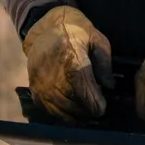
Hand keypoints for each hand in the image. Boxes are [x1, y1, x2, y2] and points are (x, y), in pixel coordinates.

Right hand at [21, 6, 114, 122]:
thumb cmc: (76, 32)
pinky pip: (51, 111)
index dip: (96, 103)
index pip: (83, 91)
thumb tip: (109, 88)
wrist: (46, 28)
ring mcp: (41, 84)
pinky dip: (64, 115)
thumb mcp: (97, 40)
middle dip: (89, 111)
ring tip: (88, 111)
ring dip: (78, 115)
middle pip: (74, 105)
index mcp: (71, 58)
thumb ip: (104, 64)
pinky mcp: (35, 91)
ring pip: (62, 112)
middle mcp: (52, 74)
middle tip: (98, 108)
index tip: (103, 106)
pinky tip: (74, 111)